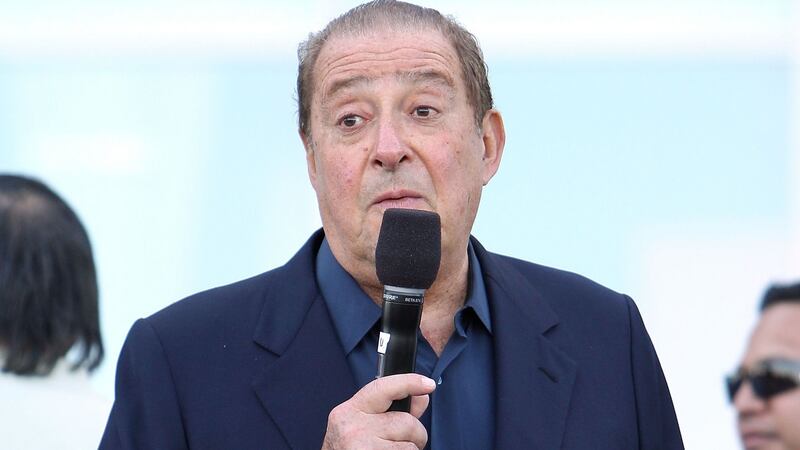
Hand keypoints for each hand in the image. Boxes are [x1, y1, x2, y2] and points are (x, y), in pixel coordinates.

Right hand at [321, 373, 435, 449]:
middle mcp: (353, 427)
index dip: (408, 382)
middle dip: (415, 434)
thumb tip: (421, 396)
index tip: (428, 384)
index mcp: (349, 412)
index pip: (382, 388)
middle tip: (406, 443)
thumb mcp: (364, 426)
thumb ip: (393, 410)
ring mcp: (362, 446)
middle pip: (406, 422)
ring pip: (409, 445)